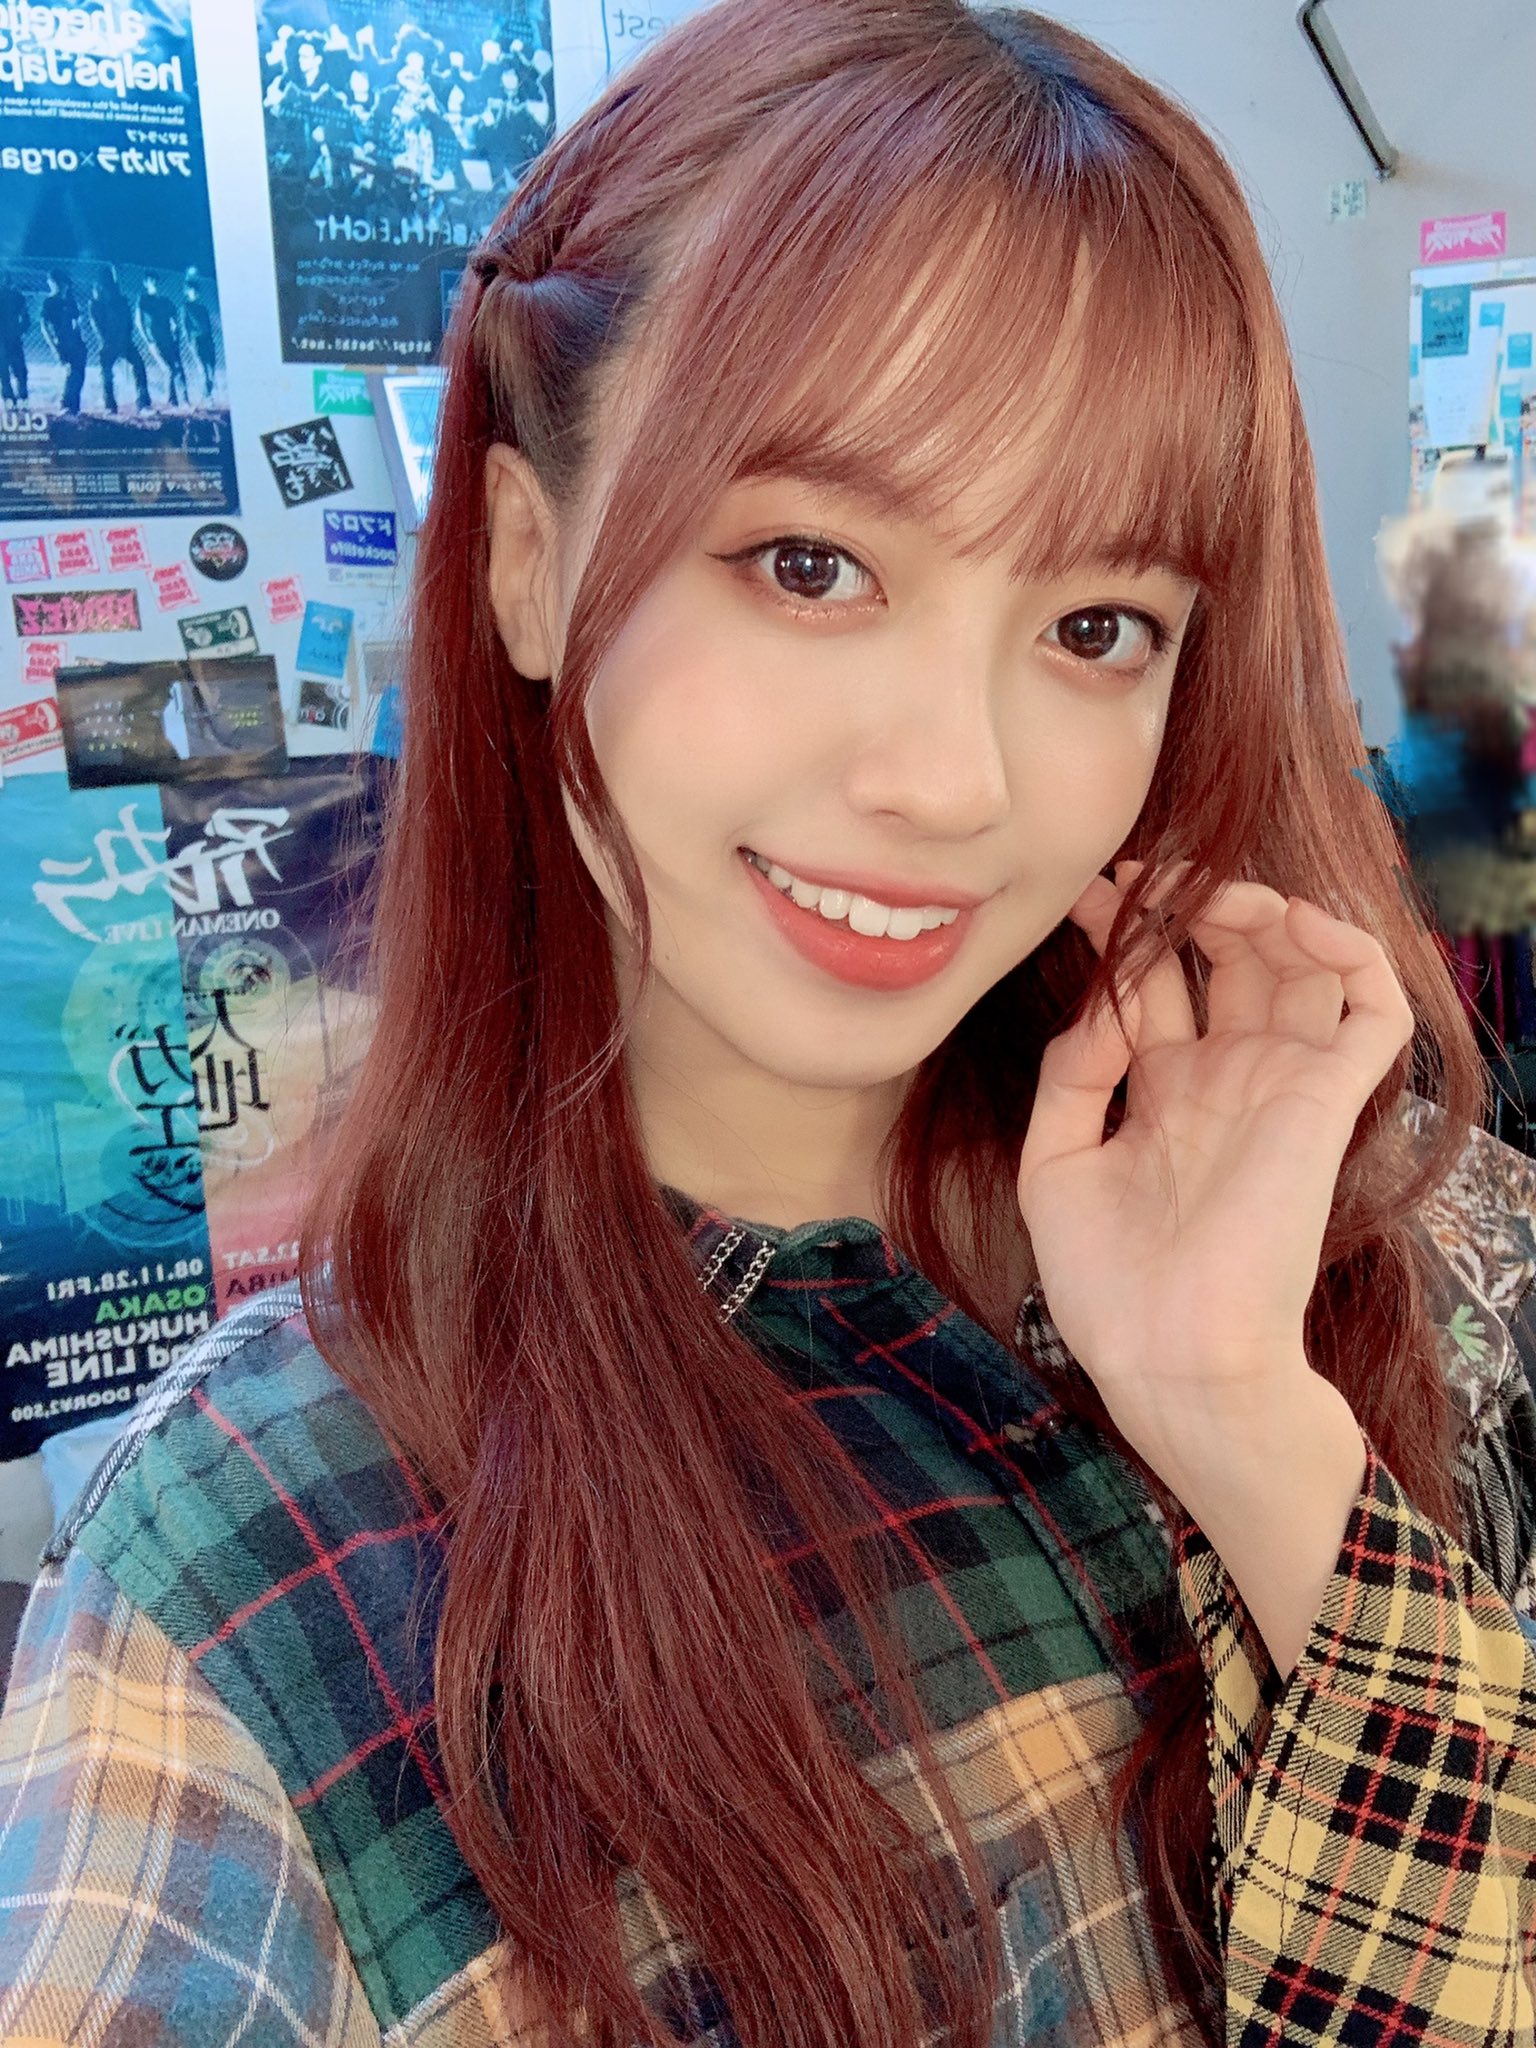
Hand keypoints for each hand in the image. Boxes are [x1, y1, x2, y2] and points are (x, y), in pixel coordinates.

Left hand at [1016, 859, 1413, 1486]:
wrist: (1172, 1356)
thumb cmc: (1110, 1283)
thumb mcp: (1055, 1165)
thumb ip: (1072, 1076)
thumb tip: (1102, 1007)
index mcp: (1164, 1093)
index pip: (1156, 984)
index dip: (1125, 930)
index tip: (1087, 890)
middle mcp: (1226, 1078)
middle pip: (1226, 958)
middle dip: (1184, 904)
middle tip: (1137, 875)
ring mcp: (1280, 1084)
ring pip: (1299, 963)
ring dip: (1260, 909)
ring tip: (1204, 889)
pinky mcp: (1328, 1101)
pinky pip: (1369, 1007)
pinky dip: (1346, 948)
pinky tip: (1288, 920)